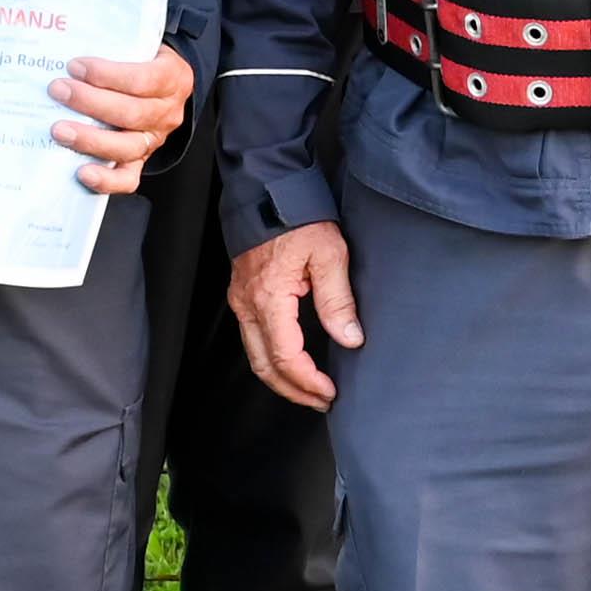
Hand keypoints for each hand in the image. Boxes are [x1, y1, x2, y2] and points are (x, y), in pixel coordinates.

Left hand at [48, 45, 196, 194]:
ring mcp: (154, 139)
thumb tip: (67, 39)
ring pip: (127, 146)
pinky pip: (128, 179)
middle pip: (131, 113)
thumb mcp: (141, 45)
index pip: (142, 79)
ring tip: (59, 130)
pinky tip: (82, 172)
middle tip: (58, 90)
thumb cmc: (142, 60)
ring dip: (90, 139)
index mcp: (171, 78)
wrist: (164, 84)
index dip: (107, 75)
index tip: (75, 66)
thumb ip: (116, 44)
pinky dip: (106, 180)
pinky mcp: (141, 160)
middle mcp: (166, 112)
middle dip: (90, 102)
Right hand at [229, 220, 362, 410]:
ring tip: (309, 389)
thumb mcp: (330, 255)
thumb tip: (350, 339)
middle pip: (264, 366)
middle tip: (321, 401)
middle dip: (293, 391)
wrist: (268, 188)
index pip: (286, 358)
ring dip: (281, 378)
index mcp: (268, 298)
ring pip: (254, 355)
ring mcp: (240, 300)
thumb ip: (338, 301)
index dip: (309, 382)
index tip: (331, 392)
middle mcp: (248, 304)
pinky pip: (252, 338)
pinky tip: (292, 361)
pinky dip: (271, 358)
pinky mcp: (242, 294)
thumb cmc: (298, 216)